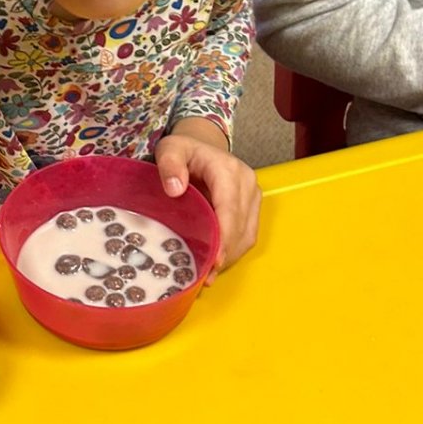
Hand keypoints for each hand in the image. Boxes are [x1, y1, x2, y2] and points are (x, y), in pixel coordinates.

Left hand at [155, 119, 260, 279]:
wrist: (202, 147)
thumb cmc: (184, 150)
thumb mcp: (170, 149)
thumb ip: (170, 164)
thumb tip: (175, 189)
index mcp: (229, 171)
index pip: (230, 208)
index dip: (224, 236)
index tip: (214, 260)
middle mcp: (247, 184)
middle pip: (240, 226)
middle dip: (224, 253)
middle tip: (204, 276)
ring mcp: (252, 197)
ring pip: (247, 234)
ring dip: (230, 256)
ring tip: (208, 275)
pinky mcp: (252, 208)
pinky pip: (247, 235)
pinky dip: (233, 252)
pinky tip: (215, 264)